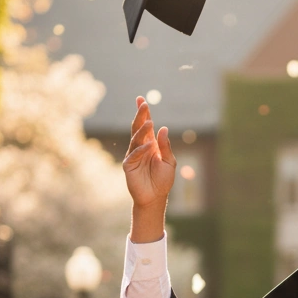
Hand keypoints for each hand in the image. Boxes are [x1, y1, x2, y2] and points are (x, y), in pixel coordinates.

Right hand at [124, 98, 175, 241]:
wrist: (155, 197)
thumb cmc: (163, 180)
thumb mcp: (169, 162)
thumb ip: (166, 146)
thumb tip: (163, 129)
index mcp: (151, 144)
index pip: (147, 126)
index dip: (144, 113)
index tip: (141, 100)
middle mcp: (141, 147)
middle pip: (139, 128)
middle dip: (140, 116)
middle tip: (143, 104)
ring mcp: (133, 155)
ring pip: (136, 138)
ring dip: (142, 130)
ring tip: (149, 122)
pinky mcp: (128, 165)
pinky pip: (134, 154)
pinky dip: (140, 149)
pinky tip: (148, 145)